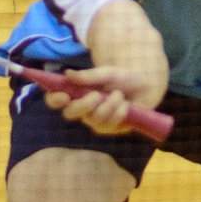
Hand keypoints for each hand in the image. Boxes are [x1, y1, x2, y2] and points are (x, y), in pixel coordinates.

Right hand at [40, 65, 161, 136]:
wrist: (146, 86)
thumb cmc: (123, 78)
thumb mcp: (107, 73)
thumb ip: (89, 76)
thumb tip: (67, 75)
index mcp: (77, 93)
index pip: (56, 100)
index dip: (54, 100)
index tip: (63, 96)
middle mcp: (82, 109)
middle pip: (70, 114)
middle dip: (82, 106)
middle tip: (96, 95)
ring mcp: (95, 121)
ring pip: (93, 120)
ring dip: (108, 105)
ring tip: (119, 95)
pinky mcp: (110, 129)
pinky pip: (109, 124)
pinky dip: (119, 112)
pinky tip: (126, 105)